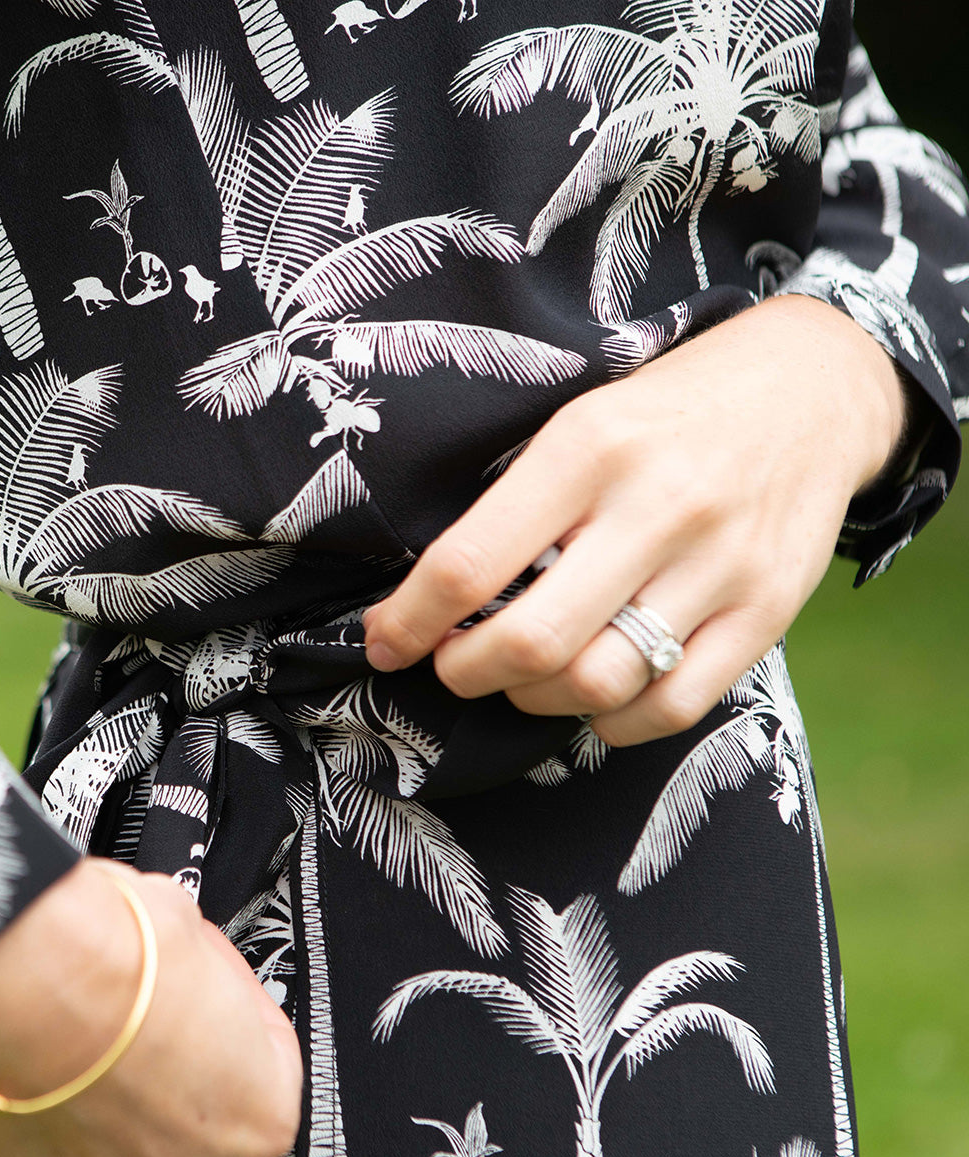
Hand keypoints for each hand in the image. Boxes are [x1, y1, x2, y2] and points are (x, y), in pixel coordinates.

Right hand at [0, 859, 301, 1156]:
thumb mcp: (190, 929)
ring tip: (64, 1074)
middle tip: (123, 1035)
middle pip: (191, 1144)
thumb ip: (200, 978)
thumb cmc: (116, 947)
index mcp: (257, 1111)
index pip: (265, 1079)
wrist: (18, 973)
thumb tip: (183, 967)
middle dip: (162, 1096)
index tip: (199, 1004)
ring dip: (101, 1144)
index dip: (230, 1030)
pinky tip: (24, 1138)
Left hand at [363, 295, 908, 745]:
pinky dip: (614, 721)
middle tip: (455, 664)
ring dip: (536, 699)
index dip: (409, 620)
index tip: (386, 641)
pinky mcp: (766, 612)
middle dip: (466, 671)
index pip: (471, 562)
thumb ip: (522, 501)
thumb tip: (439, 597)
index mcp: (591, 447)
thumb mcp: (585, 418)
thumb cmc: (672, 409)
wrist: (816, 388)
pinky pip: (672, 707)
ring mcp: (719, 566)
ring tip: (526, 675)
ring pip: (599, 684)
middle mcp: (657, 508)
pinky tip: (598, 693)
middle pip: (532, 641)